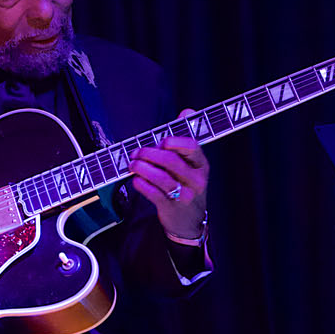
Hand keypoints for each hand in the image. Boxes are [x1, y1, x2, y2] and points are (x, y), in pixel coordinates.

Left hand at [130, 109, 208, 239]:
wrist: (189, 222)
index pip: (192, 147)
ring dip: (142, 167)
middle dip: (150, 153)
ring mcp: (184, 196)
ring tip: (133, 164)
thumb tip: (187, 111)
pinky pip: (153, 193)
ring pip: (161, 177)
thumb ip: (186, 138)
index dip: (175, 140)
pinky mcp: (170, 208)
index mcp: (202, 165)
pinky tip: (135, 179)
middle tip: (137, 151)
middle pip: (171, 161)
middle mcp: (196, 180)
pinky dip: (141, 184)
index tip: (162, 140)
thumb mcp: (192, 164)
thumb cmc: (187, 186)